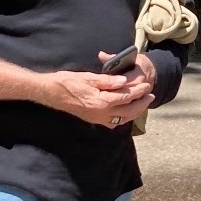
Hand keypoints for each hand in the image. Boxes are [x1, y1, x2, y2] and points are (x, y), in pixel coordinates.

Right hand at [36, 61, 152, 127]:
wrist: (51, 93)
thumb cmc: (68, 82)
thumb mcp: (89, 77)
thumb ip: (108, 81)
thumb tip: (124, 82)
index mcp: (102, 102)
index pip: (126, 97)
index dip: (138, 91)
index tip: (147, 85)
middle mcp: (101, 113)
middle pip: (128, 111)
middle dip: (141, 104)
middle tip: (150, 96)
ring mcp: (97, 118)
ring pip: (122, 119)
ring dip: (134, 112)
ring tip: (142, 104)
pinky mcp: (93, 119)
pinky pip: (112, 122)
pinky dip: (122, 118)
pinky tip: (125, 113)